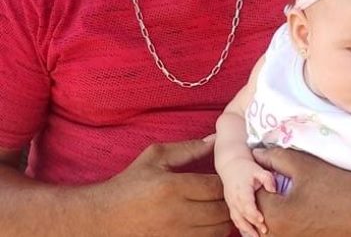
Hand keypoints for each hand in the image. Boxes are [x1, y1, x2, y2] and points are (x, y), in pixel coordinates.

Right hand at [96, 139, 231, 236]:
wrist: (105, 218)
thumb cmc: (131, 183)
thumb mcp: (156, 157)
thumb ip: (188, 149)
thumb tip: (215, 140)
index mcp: (173, 187)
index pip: (216, 187)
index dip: (226, 181)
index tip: (225, 175)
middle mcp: (177, 214)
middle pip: (222, 211)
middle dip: (228, 200)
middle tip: (227, 191)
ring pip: (218, 231)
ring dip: (223, 219)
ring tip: (218, 206)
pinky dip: (212, 233)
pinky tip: (207, 221)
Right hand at [221, 157, 275, 236]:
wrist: (231, 164)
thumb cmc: (246, 167)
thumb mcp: (258, 169)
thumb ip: (267, 178)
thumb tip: (274, 189)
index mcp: (241, 188)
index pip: (246, 203)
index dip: (253, 213)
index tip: (262, 219)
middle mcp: (234, 197)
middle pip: (242, 215)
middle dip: (253, 224)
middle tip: (265, 230)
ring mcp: (231, 203)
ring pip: (237, 220)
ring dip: (246, 229)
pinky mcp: (231, 206)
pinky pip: (235, 219)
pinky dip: (241, 227)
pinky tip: (249, 233)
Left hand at [253, 147, 350, 236]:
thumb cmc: (338, 182)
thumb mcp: (302, 163)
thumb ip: (272, 157)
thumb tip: (254, 154)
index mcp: (276, 216)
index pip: (249, 195)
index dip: (252, 177)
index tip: (258, 164)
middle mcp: (281, 236)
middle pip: (257, 213)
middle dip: (257, 194)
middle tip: (265, 175)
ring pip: (270, 225)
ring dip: (269, 207)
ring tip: (278, 187)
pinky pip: (286, 231)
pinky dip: (283, 218)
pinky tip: (293, 202)